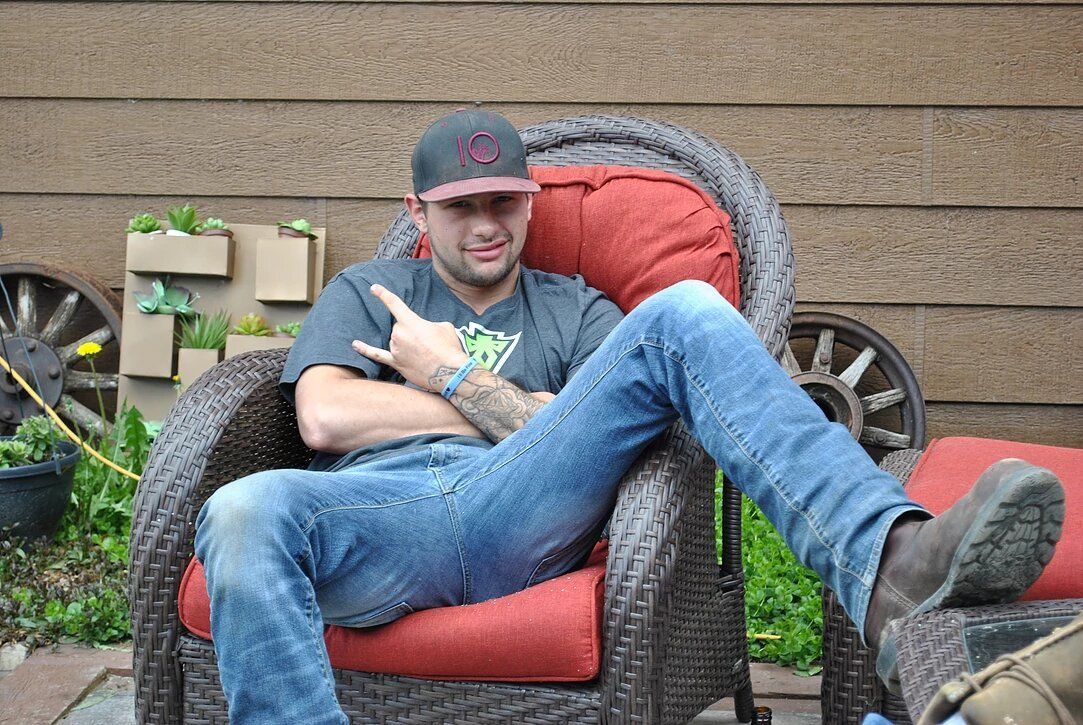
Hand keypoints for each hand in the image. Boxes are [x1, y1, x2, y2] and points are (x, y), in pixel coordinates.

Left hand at [352, 284, 469, 391]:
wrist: (450, 372)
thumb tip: (424, 332)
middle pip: (399, 327)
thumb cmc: (449, 348)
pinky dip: (365, 349)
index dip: (383, 294)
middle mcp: (399, 334)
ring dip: (409, 345)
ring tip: (426, 354)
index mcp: (410, 322)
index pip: (394, 303)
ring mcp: (396, 349)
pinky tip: (355, 345)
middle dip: (413, 332)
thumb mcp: (444, 327)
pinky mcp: (396, 363)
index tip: (374, 288)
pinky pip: (377, 355)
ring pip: (396, 341)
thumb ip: (429, 325)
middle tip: (429, 343)